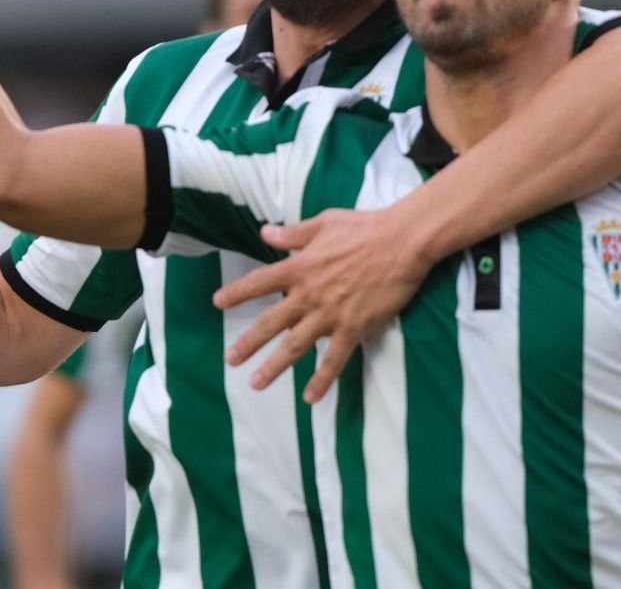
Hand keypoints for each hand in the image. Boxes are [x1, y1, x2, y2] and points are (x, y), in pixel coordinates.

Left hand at [212, 206, 430, 402]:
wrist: (402, 243)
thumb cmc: (364, 228)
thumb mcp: (323, 223)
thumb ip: (292, 233)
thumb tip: (264, 232)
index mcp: (299, 267)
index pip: (260, 283)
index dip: (237, 293)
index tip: (218, 303)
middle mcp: (309, 294)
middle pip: (271, 322)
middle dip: (248, 342)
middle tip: (230, 359)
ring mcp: (330, 314)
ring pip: (296, 346)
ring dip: (274, 366)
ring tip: (256, 383)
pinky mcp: (354, 328)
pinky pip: (334, 360)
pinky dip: (322, 380)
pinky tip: (310, 397)